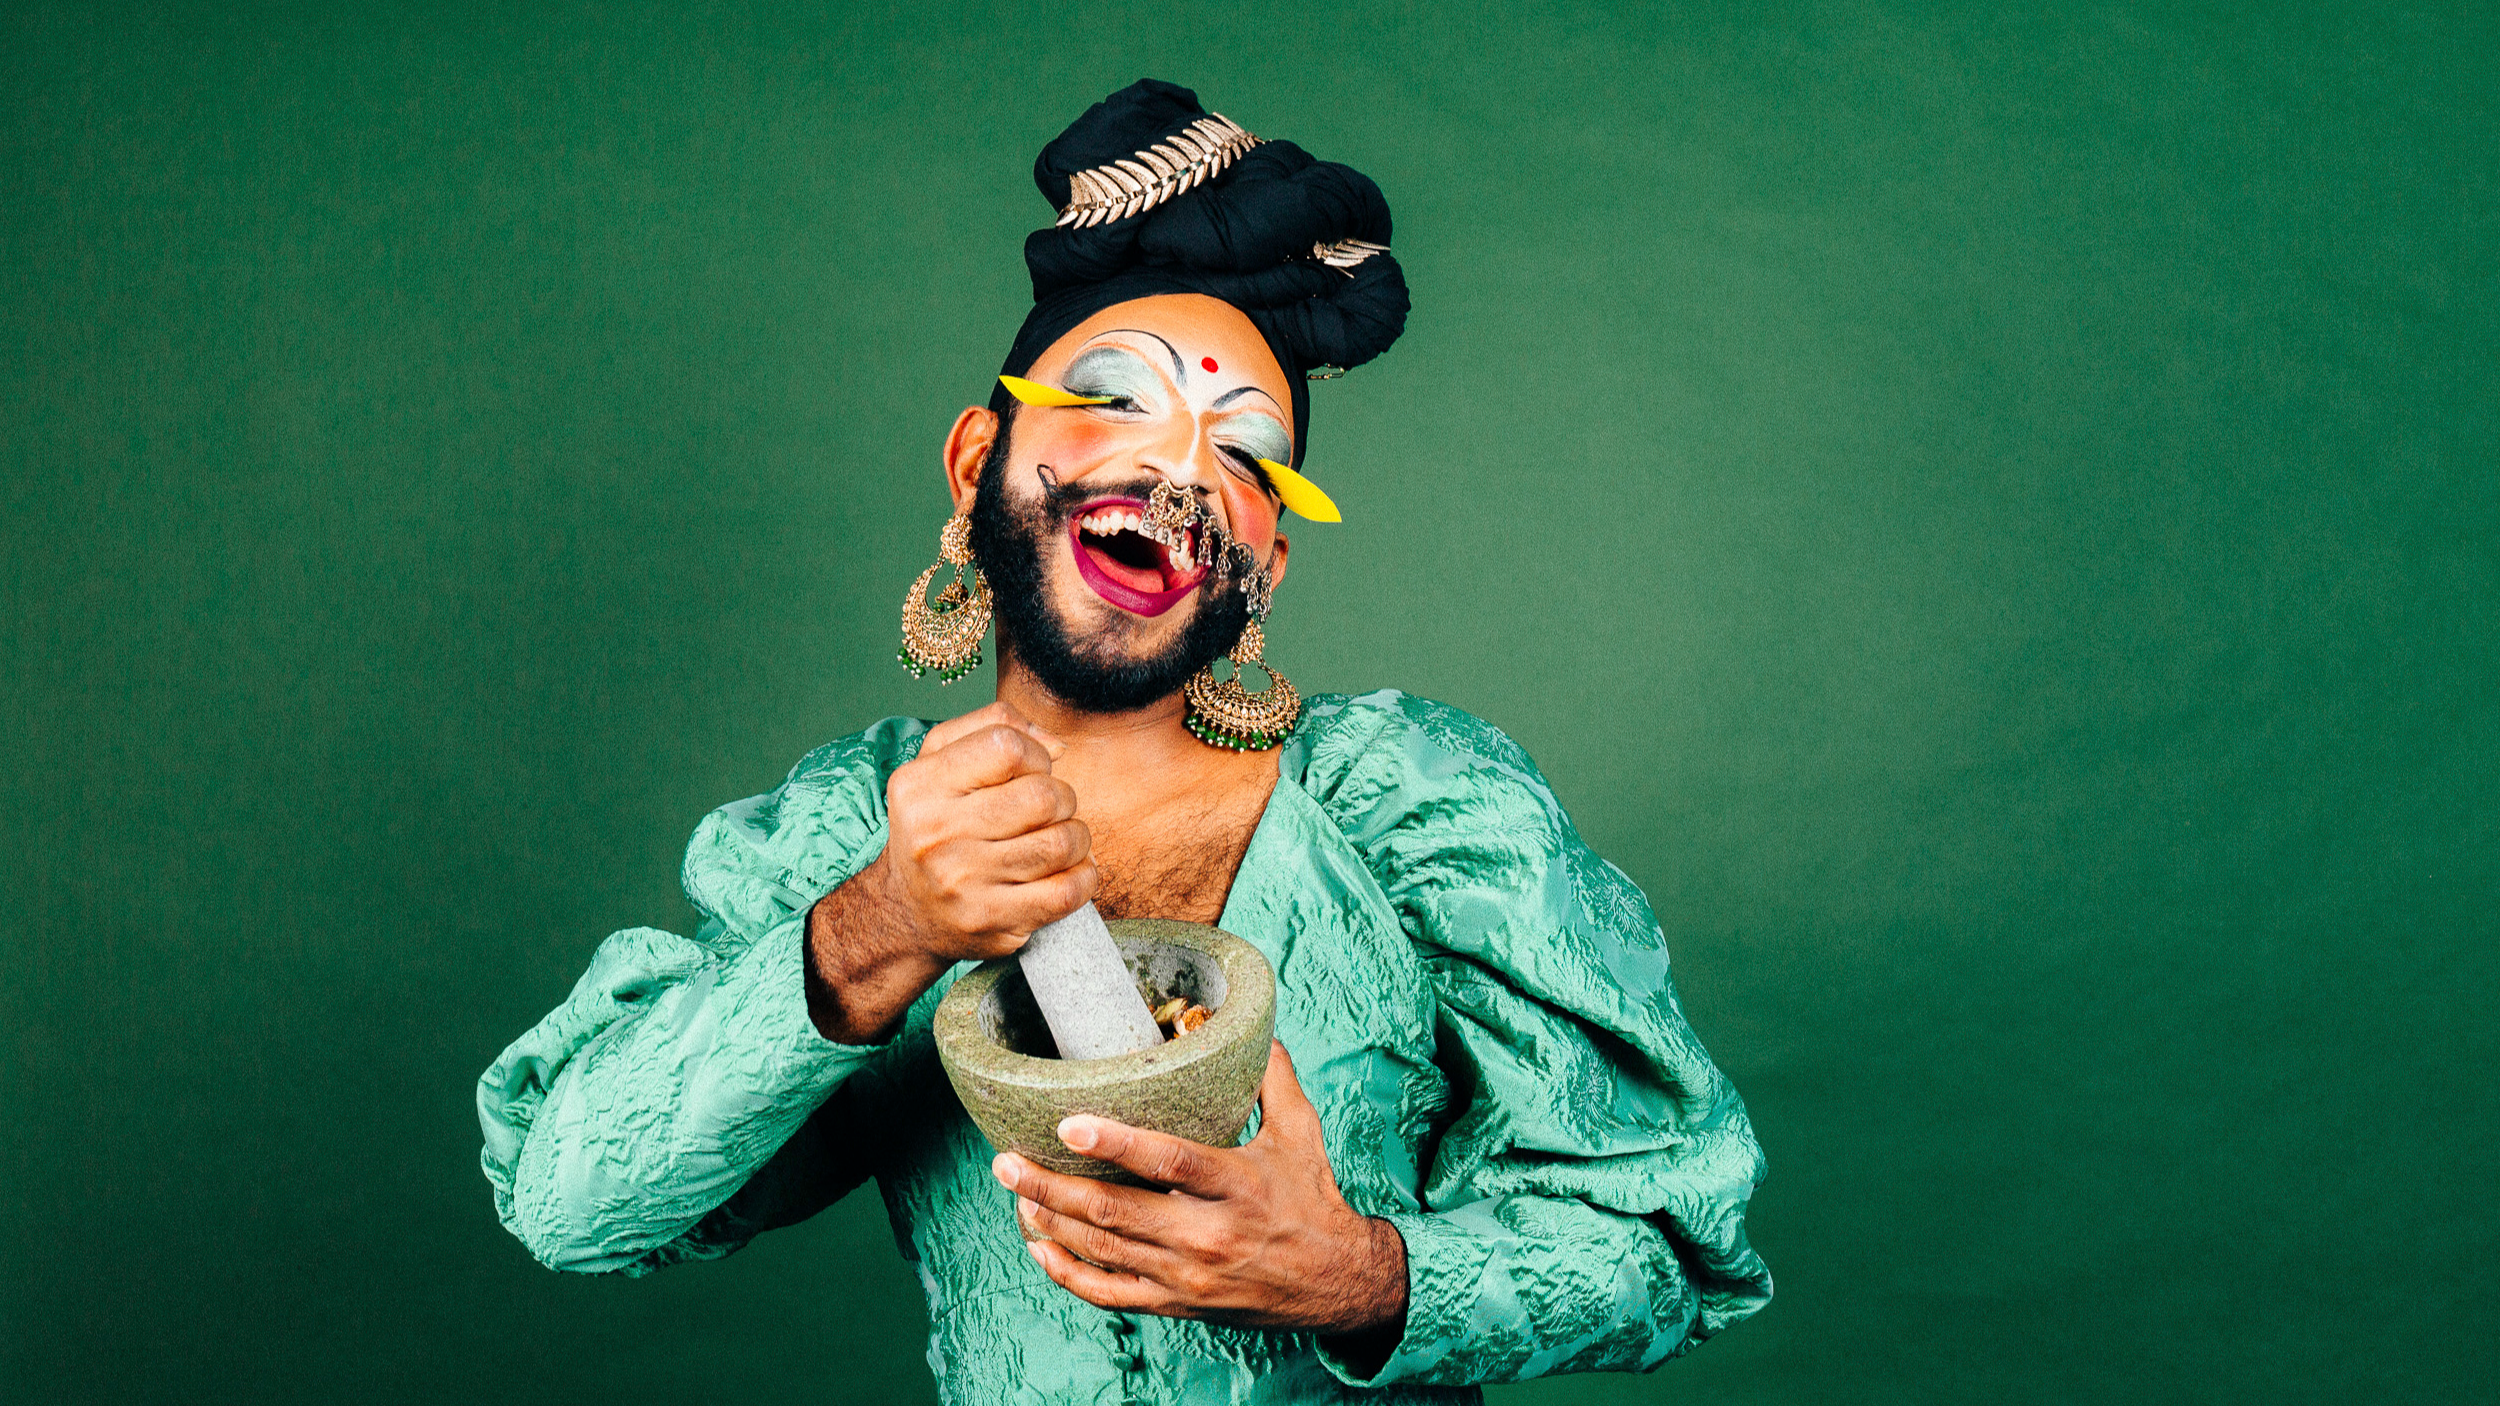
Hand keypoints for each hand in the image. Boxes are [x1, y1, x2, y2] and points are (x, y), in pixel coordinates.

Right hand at [805, 701, 1095, 1041]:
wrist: (906, 912)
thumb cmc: (938, 823)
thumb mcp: (941, 759)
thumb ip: (994, 724)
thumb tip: (1056, 745)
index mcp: (921, 785)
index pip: (1008, 747)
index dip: (1036, 755)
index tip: (1029, 773)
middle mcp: (935, 834)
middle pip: (1044, 797)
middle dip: (1062, 799)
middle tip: (1048, 812)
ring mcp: (963, 883)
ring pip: (1063, 843)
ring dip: (1076, 838)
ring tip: (1056, 841)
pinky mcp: (991, 922)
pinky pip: (1068, 891)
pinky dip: (1083, 876)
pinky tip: (1067, 871)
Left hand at [992, 1042, 1409, 1335]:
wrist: (1335, 1283)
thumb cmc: (1313, 1197)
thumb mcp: (1302, 1132)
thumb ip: (1272, 1076)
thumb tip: (1249, 1022)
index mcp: (1238, 1186)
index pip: (1170, 1162)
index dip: (1115, 1144)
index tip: (1067, 1124)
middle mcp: (1209, 1236)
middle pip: (1115, 1212)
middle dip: (1052, 1185)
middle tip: (1005, 1158)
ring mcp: (1188, 1276)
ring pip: (1103, 1250)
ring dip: (1050, 1221)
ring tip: (1014, 1187)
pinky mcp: (1178, 1303)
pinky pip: (1110, 1294)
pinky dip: (1068, 1273)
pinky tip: (1040, 1247)